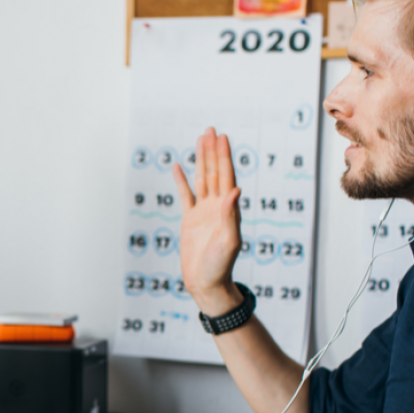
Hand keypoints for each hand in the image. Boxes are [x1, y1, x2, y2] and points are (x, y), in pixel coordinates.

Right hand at [174, 128, 242, 315]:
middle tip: (211, 130)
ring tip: (200, 140)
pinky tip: (178, 167)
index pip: (226, 176)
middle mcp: (217, 206)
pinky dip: (182, 181)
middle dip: (213, 151)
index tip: (221, 138)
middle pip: (215, 172)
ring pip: (202, 179)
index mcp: (228, 209)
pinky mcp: (190, 219)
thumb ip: (230, 215)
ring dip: (201, 160)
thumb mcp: (229, 241)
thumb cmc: (221, 265)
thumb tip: (235, 189)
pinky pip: (185, 195)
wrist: (207, 282)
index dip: (224, 156)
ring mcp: (203, 211)